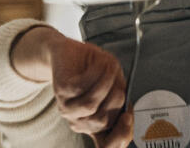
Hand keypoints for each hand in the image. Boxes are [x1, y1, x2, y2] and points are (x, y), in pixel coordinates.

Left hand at [12, 27, 130, 140]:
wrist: (69, 50)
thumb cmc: (94, 68)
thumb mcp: (114, 84)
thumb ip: (120, 100)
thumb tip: (126, 112)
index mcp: (94, 123)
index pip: (107, 145)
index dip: (120, 138)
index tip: (128, 117)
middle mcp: (79, 120)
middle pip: (104, 121)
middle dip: (117, 98)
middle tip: (120, 80)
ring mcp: (68, 108)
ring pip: (91, 105)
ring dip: (106, 84)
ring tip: (111, 68)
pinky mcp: (61, 91)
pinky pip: (82, 87)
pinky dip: (96, 73)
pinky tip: (101, 64)